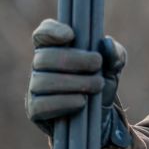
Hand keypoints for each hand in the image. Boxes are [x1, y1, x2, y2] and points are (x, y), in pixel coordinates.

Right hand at [26, 19, 129, 147]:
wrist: (101, 116)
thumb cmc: (101, 82)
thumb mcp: (114, 66)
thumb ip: (114, 53)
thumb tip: (106, 45)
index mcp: (54, 48)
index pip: (42, 33)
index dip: (52, 31)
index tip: (71, 35)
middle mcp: (39, 66)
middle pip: (44, 57)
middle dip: (74, 60)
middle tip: (97, 64)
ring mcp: (34, 88)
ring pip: (44, 81)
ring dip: (75, 82)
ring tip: (97, 85)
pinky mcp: (35, 110)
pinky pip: (42, 105)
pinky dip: (65, 102)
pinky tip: (82, 102)